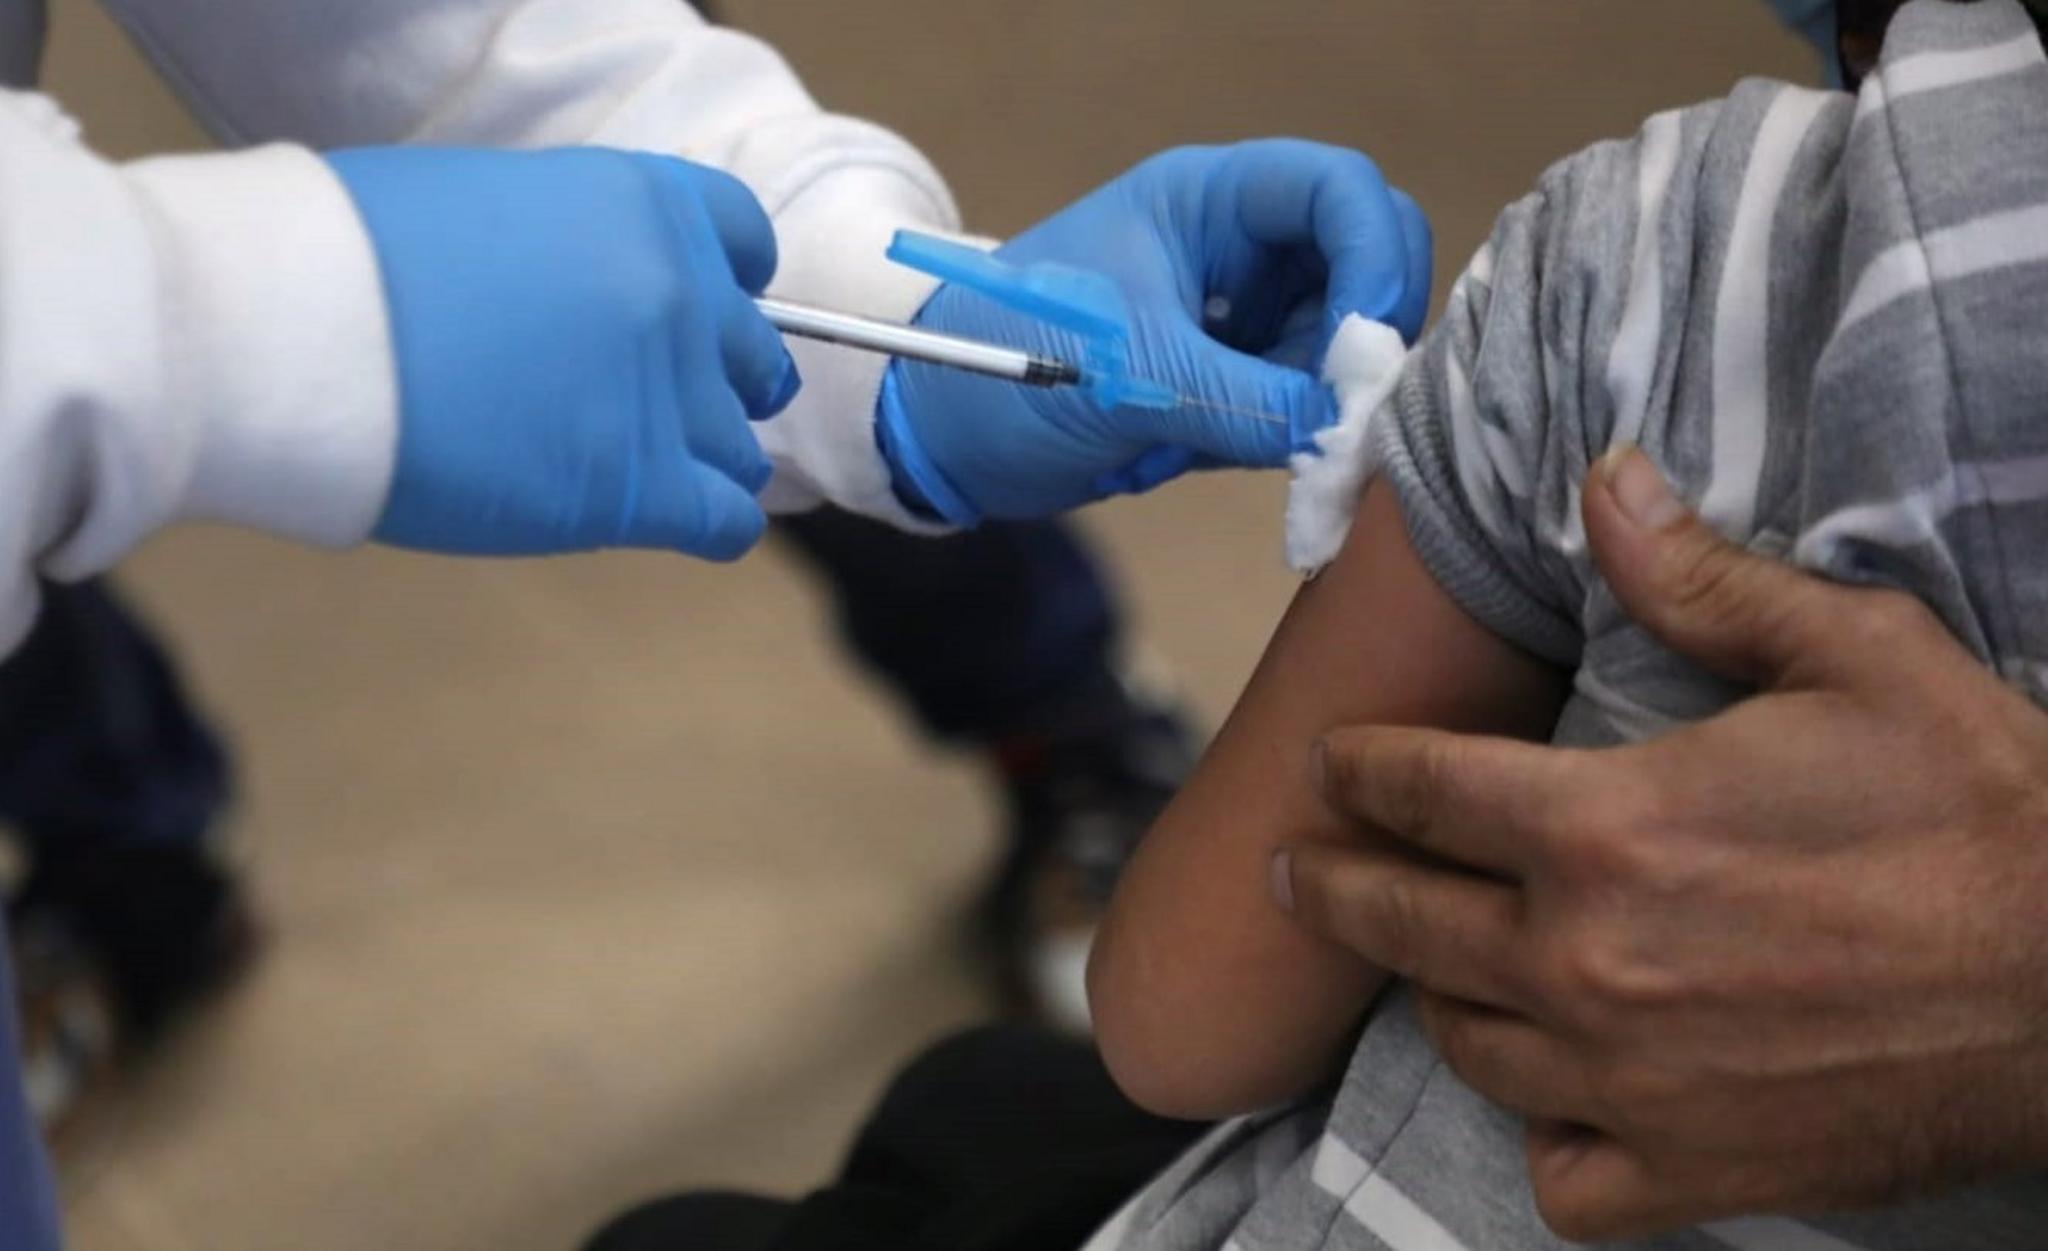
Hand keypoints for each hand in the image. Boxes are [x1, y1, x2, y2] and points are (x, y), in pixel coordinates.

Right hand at [329, 147, 796, 559]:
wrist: (300, 327)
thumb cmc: (351, 256)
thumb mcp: (488, 201)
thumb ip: (567, 244)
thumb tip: (571, 286)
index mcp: (644, 203)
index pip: (745, 242)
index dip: (731, 285)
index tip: (705, 313)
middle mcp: (681, 292)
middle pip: (749, 357)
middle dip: (717, 386)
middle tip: (661, 409)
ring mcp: (671, 395)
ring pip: (741, 450)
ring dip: (704, 464)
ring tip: (642, 474)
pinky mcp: (643, 488)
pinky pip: (728, 522)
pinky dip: (713, 526)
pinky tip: (672, 524)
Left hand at [881, 140, 1431, 522]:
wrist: (944, 435)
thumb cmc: (1006, 363)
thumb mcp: (1127, 378)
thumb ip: (1243, 402)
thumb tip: (1344, 431)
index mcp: (1208, 201)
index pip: (1338, 191)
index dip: (1375, 256)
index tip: (1364, 345)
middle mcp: (1239, 249)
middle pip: (1368, 263)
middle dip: (1363, 337)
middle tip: (1337, 408)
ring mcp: (1242, 317)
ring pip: (1344, 346)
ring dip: (1319, 401)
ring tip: (1234, 440)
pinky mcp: (1236, 382)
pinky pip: (1305, 405)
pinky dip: (1289, 438)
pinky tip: (1222, 456)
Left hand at [1274, 446, 2047, 1238]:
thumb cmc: (1981, 808)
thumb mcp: (1853, 656)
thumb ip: (1701, 581)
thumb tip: (1601, 480)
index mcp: (1606, 828)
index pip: (1419, 790)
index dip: (1359, 770)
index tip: (1330, 766)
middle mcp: (1585, 963)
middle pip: (1401, 923)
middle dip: (1335, 884)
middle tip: (1300, 867)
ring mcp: (1627, 1083)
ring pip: (1464, 1046)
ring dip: (1435, 997)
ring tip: (1432, 967)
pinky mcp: (1692, 1172)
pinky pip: (1561, 1178)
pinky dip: (1545, 1138)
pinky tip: (1557, 1098)